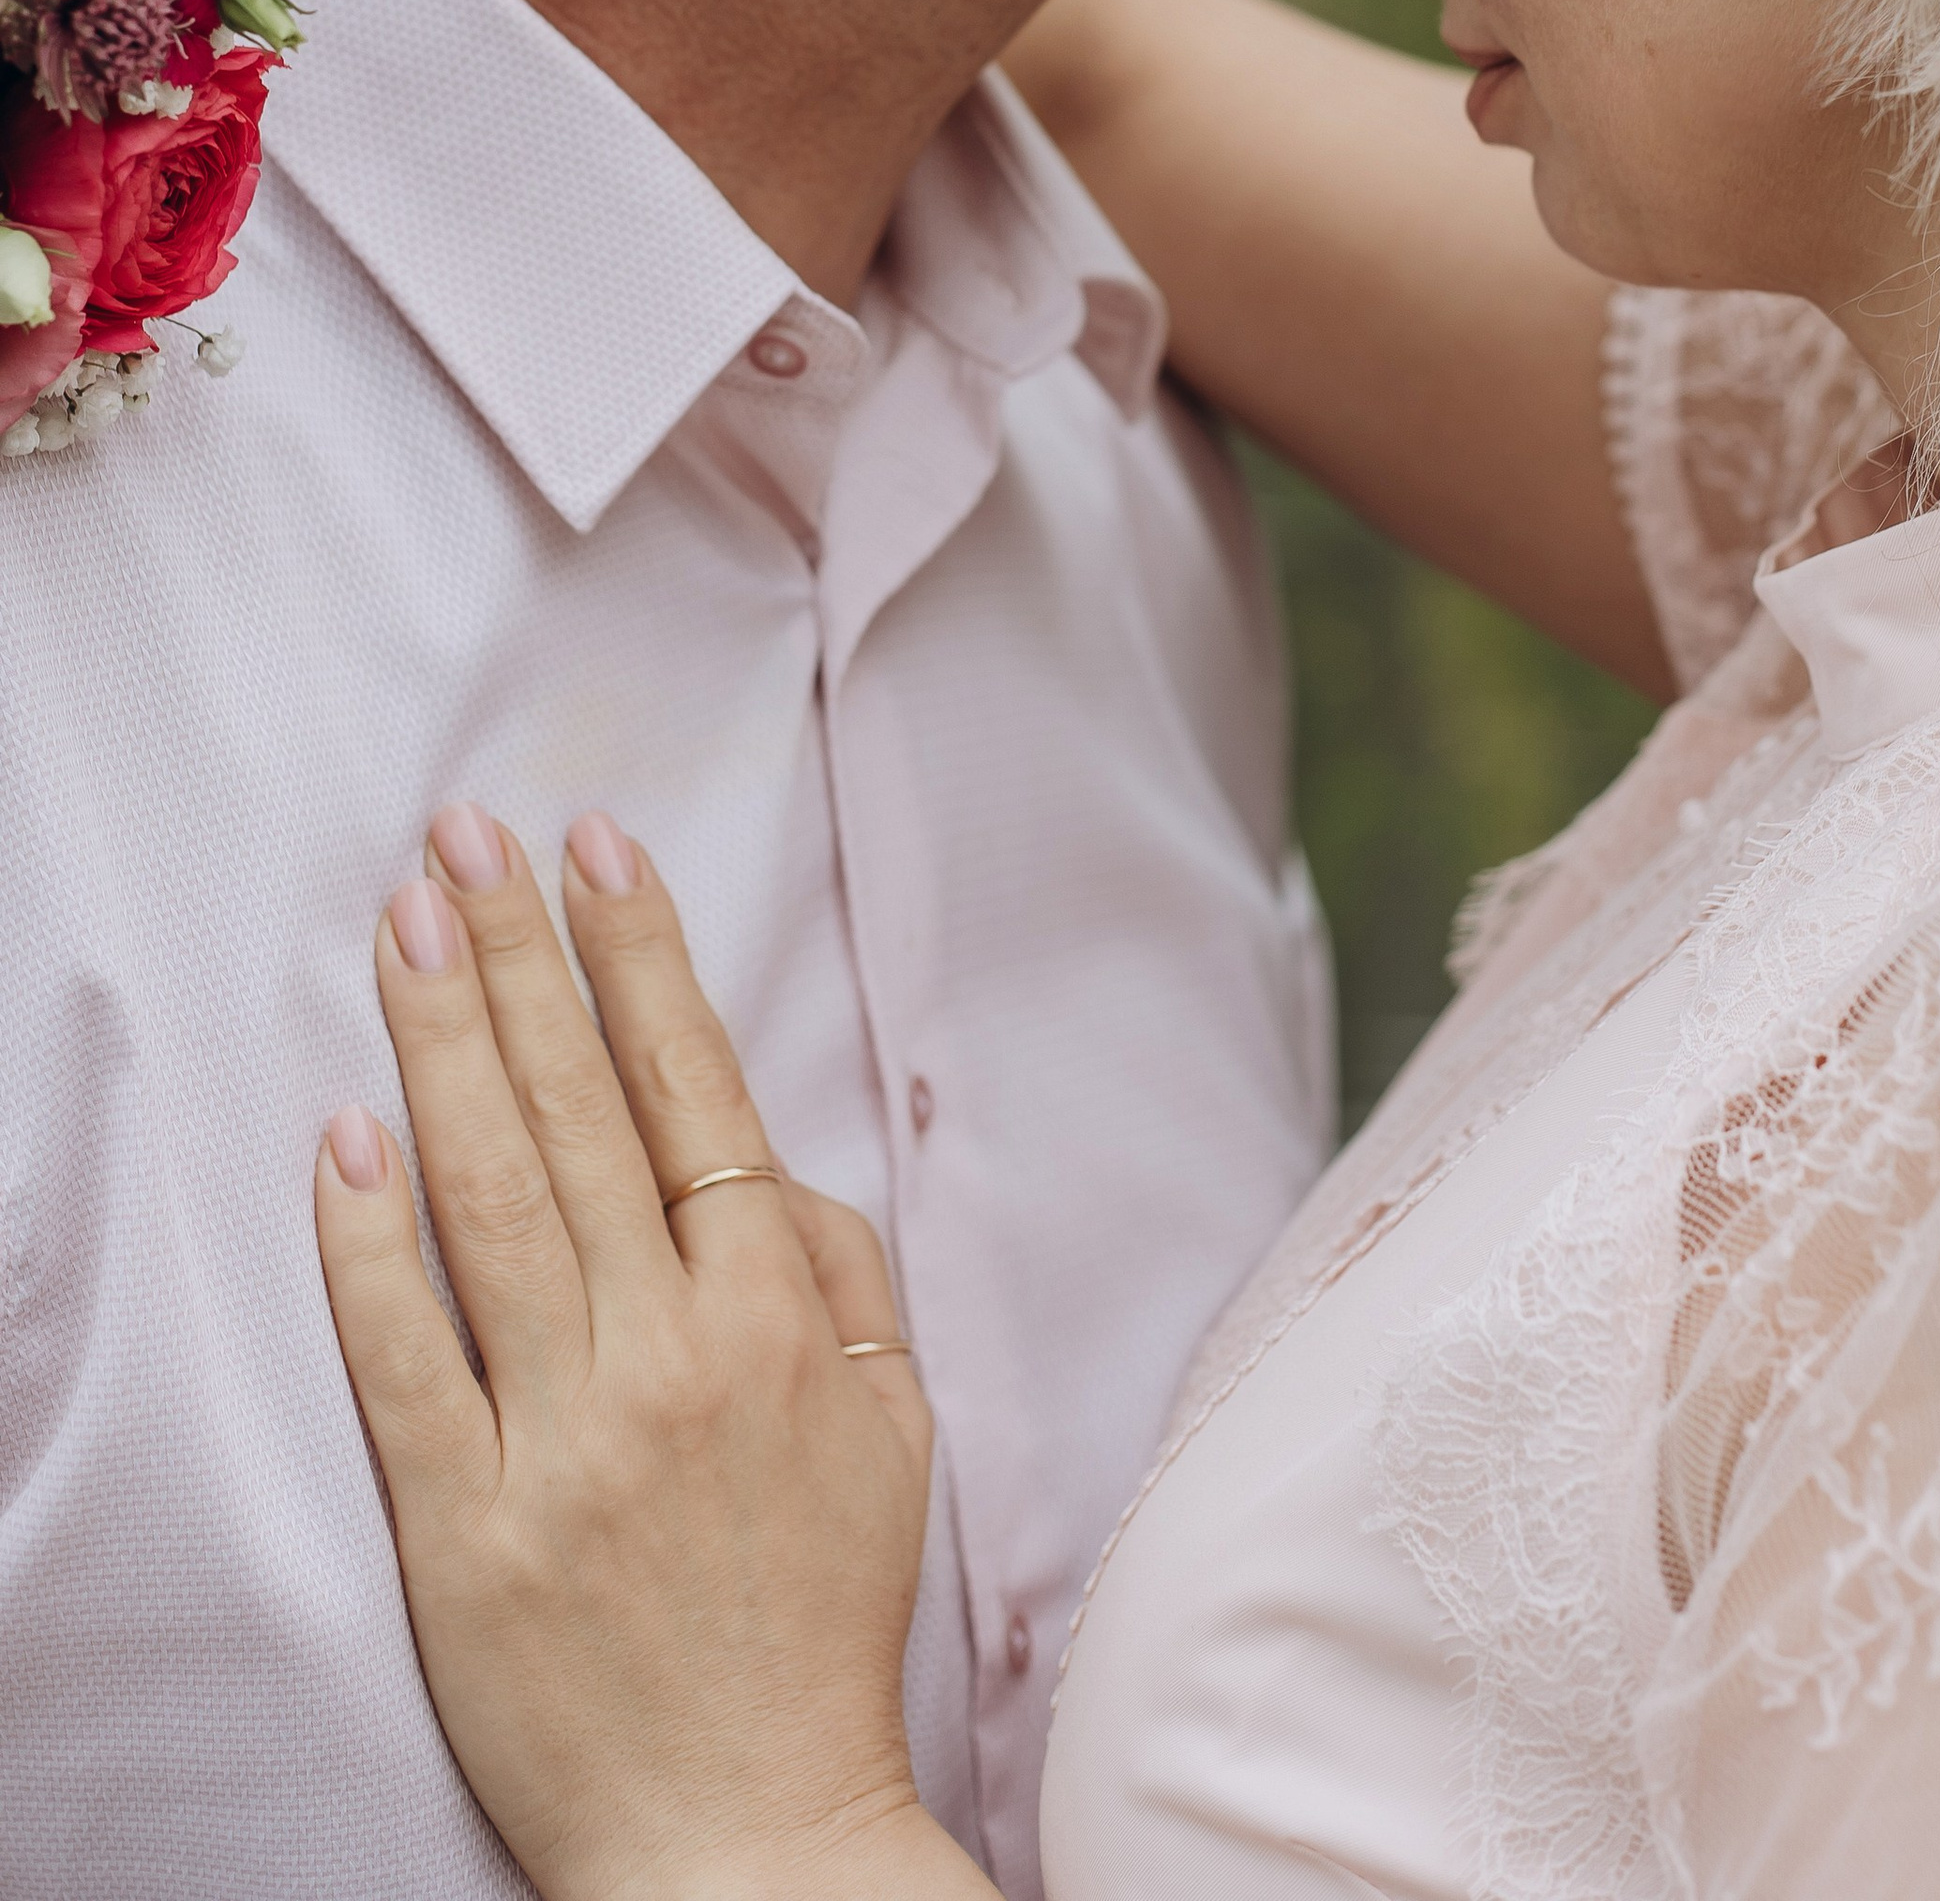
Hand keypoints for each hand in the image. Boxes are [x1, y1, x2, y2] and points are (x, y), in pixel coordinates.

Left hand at [315, 805, 977, 1900]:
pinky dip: (368, 1245)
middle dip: (520, 957)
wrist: (747, 1839)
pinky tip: (345, 1138)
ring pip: (489, 1201)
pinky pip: (403, 1360)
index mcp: (775, 1318)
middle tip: (463, 840)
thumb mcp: (892, 1427)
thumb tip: (759, 1160)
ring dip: (444, 1045)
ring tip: (406, 927)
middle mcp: (670, 1356)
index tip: (595, 848)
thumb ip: (839, 1272)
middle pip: (577, 1115)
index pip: (695, 1093)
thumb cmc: (821, 1620)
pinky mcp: (462, 1529)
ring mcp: (559, 1439)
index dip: (639, 959)